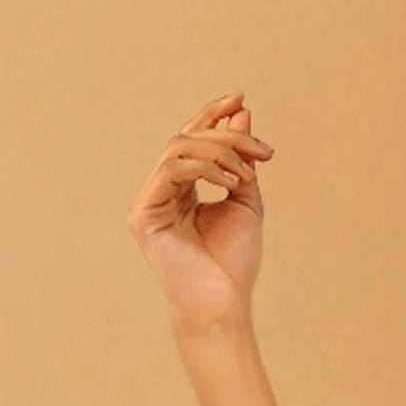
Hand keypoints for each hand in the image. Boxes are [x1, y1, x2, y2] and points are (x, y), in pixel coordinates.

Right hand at [128, 90, 274, 335]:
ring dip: (219, 152)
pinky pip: (173, 169)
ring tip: (246, 177)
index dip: (213, 115)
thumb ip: (242, 161)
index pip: (193, 140)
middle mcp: (162, 190)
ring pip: (179, 148)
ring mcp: (150, 201)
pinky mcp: (144, 213)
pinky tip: (230, 183)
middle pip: (188, 138)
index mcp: (182, 188)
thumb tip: (241, 112)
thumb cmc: (233, 264)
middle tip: (261, 150)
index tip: (240, 100)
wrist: (223, 305)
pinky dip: (206, 169)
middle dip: (227, 137)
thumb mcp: (246, 201)